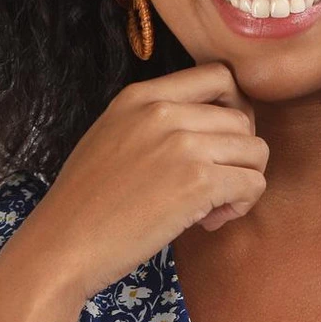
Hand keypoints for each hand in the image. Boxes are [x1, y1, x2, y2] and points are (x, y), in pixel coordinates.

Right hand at [9, 60, 267, 300]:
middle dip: (238, 157)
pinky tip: (209, 222)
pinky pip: (253, 184)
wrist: (64, 245)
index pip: (219, 77)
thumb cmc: (85, 207)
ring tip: (211, 208)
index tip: (217, 148)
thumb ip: (153, 126)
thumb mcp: (111, 139)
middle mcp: (165, 111)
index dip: (232, 113)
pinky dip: (241, 206)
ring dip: (244, 183)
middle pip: (242, 119)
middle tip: (211, 191)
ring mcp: (183, 144)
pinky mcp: (198, 183)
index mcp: (142, 95)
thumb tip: (206, 137)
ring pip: (256, 150)